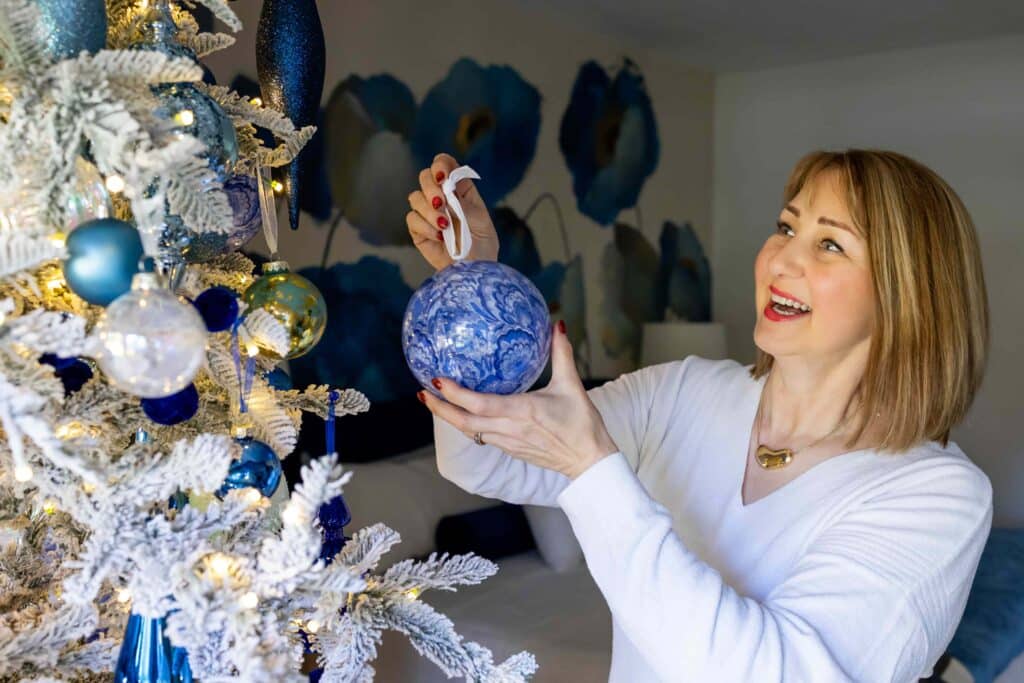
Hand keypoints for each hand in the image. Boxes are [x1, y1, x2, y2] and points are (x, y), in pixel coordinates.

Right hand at [406, 153, 499, 271]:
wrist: (472, 272)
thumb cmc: (482, 246)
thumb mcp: (481, 222)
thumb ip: (464, 204)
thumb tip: (446, 189)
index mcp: (460, 189)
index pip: (445, 164)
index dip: (441, 164)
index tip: (442, 176)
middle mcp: (442, 197)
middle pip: (425, 177)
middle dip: (431, 188)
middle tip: (442, 203)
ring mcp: (428, 213)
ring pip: (415, 197)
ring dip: (429, 211)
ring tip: (445, 226)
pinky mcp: (418, 230)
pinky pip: (412, 219)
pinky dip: (425, 227)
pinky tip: (439, 237)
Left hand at [418, 321, 618, 479]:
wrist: (589, 461)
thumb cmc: (582, 424)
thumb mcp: (572, 385)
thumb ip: (561, 353)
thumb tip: (556, 325)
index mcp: (522, 412)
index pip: (478, 404)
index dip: (454, 393)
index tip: (436, 380)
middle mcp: (509, 429)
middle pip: (463, 422)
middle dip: (439, 408)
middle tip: (421, 392)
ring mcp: (507, 442)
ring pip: (468, 431)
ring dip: (448, 417)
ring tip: (432, 400)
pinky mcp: (509, 449)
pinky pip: (480, 436)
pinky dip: (465, 424)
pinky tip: (459, 412)